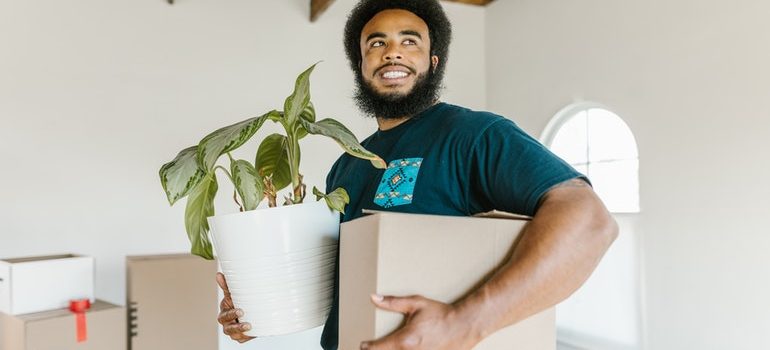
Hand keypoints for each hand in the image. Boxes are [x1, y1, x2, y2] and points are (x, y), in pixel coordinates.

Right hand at [216, 272, 254, 342]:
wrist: (249, 311)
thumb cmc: (239, 302)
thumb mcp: (234, 294)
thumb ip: (228, 286)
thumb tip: (218, 274)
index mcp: (225, 310)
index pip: (226, 313)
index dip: (232, 314)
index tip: (241, 311)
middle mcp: (226, 322)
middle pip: (228, 326)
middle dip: (237, 324)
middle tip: (247, 322)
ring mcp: (232, 330)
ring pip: (234, 333)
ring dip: (241, 331)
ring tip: (250, 327)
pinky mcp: (239, 337)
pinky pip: (242, 339)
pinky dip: (246, 337)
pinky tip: (252, 333)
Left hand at [360, 294, 479, 349]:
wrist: (464, 325)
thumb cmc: (441, 314)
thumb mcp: (416, 304)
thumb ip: (393, 302)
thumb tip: (374, 298)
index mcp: (405, 340)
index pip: (378, 348)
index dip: (367, 347)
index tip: (363, 344)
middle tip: (375, 347)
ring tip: (390, 347)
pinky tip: (407, 347)